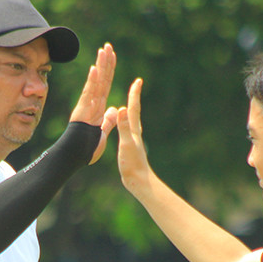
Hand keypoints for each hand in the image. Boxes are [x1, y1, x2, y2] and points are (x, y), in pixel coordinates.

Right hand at [70, 42, 117, 163]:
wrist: (76, 158)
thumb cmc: (87, 149)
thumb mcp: (103, 133)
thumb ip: (108, 122)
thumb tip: (114, 110)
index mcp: (98, 108)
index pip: (106, 85)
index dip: (110, 70)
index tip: (112, 56)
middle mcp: (92, 104)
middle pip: (101, 79)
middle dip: (105, 62)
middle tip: (108, 45)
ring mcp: (87, 106)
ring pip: (96, 83)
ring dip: (100, 66)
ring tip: (103, 50)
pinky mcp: (82, 111)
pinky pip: (88, 94)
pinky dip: (92, 82)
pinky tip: (95, 69)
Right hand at [115, 77, 153, 193]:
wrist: (139, 181)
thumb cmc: (132, 165)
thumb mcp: (125, 144)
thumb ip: (123, 127)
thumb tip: (123, 109)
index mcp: (133, 130)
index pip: (133, 108)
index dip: (134, 94)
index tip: (138, 80)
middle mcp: (135, 133)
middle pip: (135, 111)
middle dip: (134, 97)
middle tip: (136, 84)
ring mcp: (133, 140)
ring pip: (132, 120)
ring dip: (131, 108)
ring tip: (130, 101)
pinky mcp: (130, 147)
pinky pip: (127, 129)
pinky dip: (126, 122)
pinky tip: (125, 126)